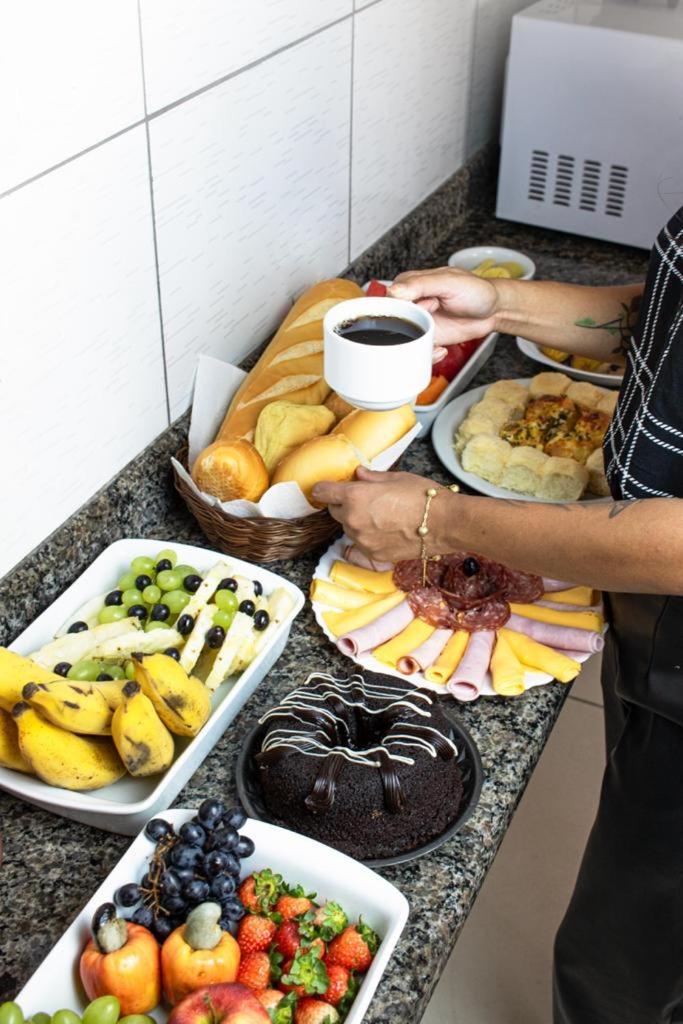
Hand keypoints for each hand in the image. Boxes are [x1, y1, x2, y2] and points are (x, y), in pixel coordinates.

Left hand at [312, 467, 443, 563]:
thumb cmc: (423, 496)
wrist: (445, 524)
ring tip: (380, 516)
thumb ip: (371, 478)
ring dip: (356, 522)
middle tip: (363, 500)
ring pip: (348, 529)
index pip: (323, 492)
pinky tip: (386, 531)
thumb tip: (358, 474)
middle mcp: (353, 520)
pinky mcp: (373, 555)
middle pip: (335, 512)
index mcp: (354, 497)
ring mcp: (362, 541)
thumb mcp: (396, 478)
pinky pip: (361, 544)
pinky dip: (368, 537)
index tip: (326, 489)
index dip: (324, 489)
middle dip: (343, 504)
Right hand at [388, 267, 502, 344]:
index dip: (403, 306)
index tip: (425, 305)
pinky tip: (440, 350)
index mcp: (410, 285)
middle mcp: (411, 304)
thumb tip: (394, 291)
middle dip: (410, 328)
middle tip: (431, 318)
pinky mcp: (428, 339)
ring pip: (403, 341)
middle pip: (394, 323)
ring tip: (435, 338)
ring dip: (416, 346)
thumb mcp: (449, 282)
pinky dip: (426, 355)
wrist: (493, 310)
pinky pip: (417, 351)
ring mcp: (419, 323)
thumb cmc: (475, 290)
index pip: (390, 299)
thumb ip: (421, 284)